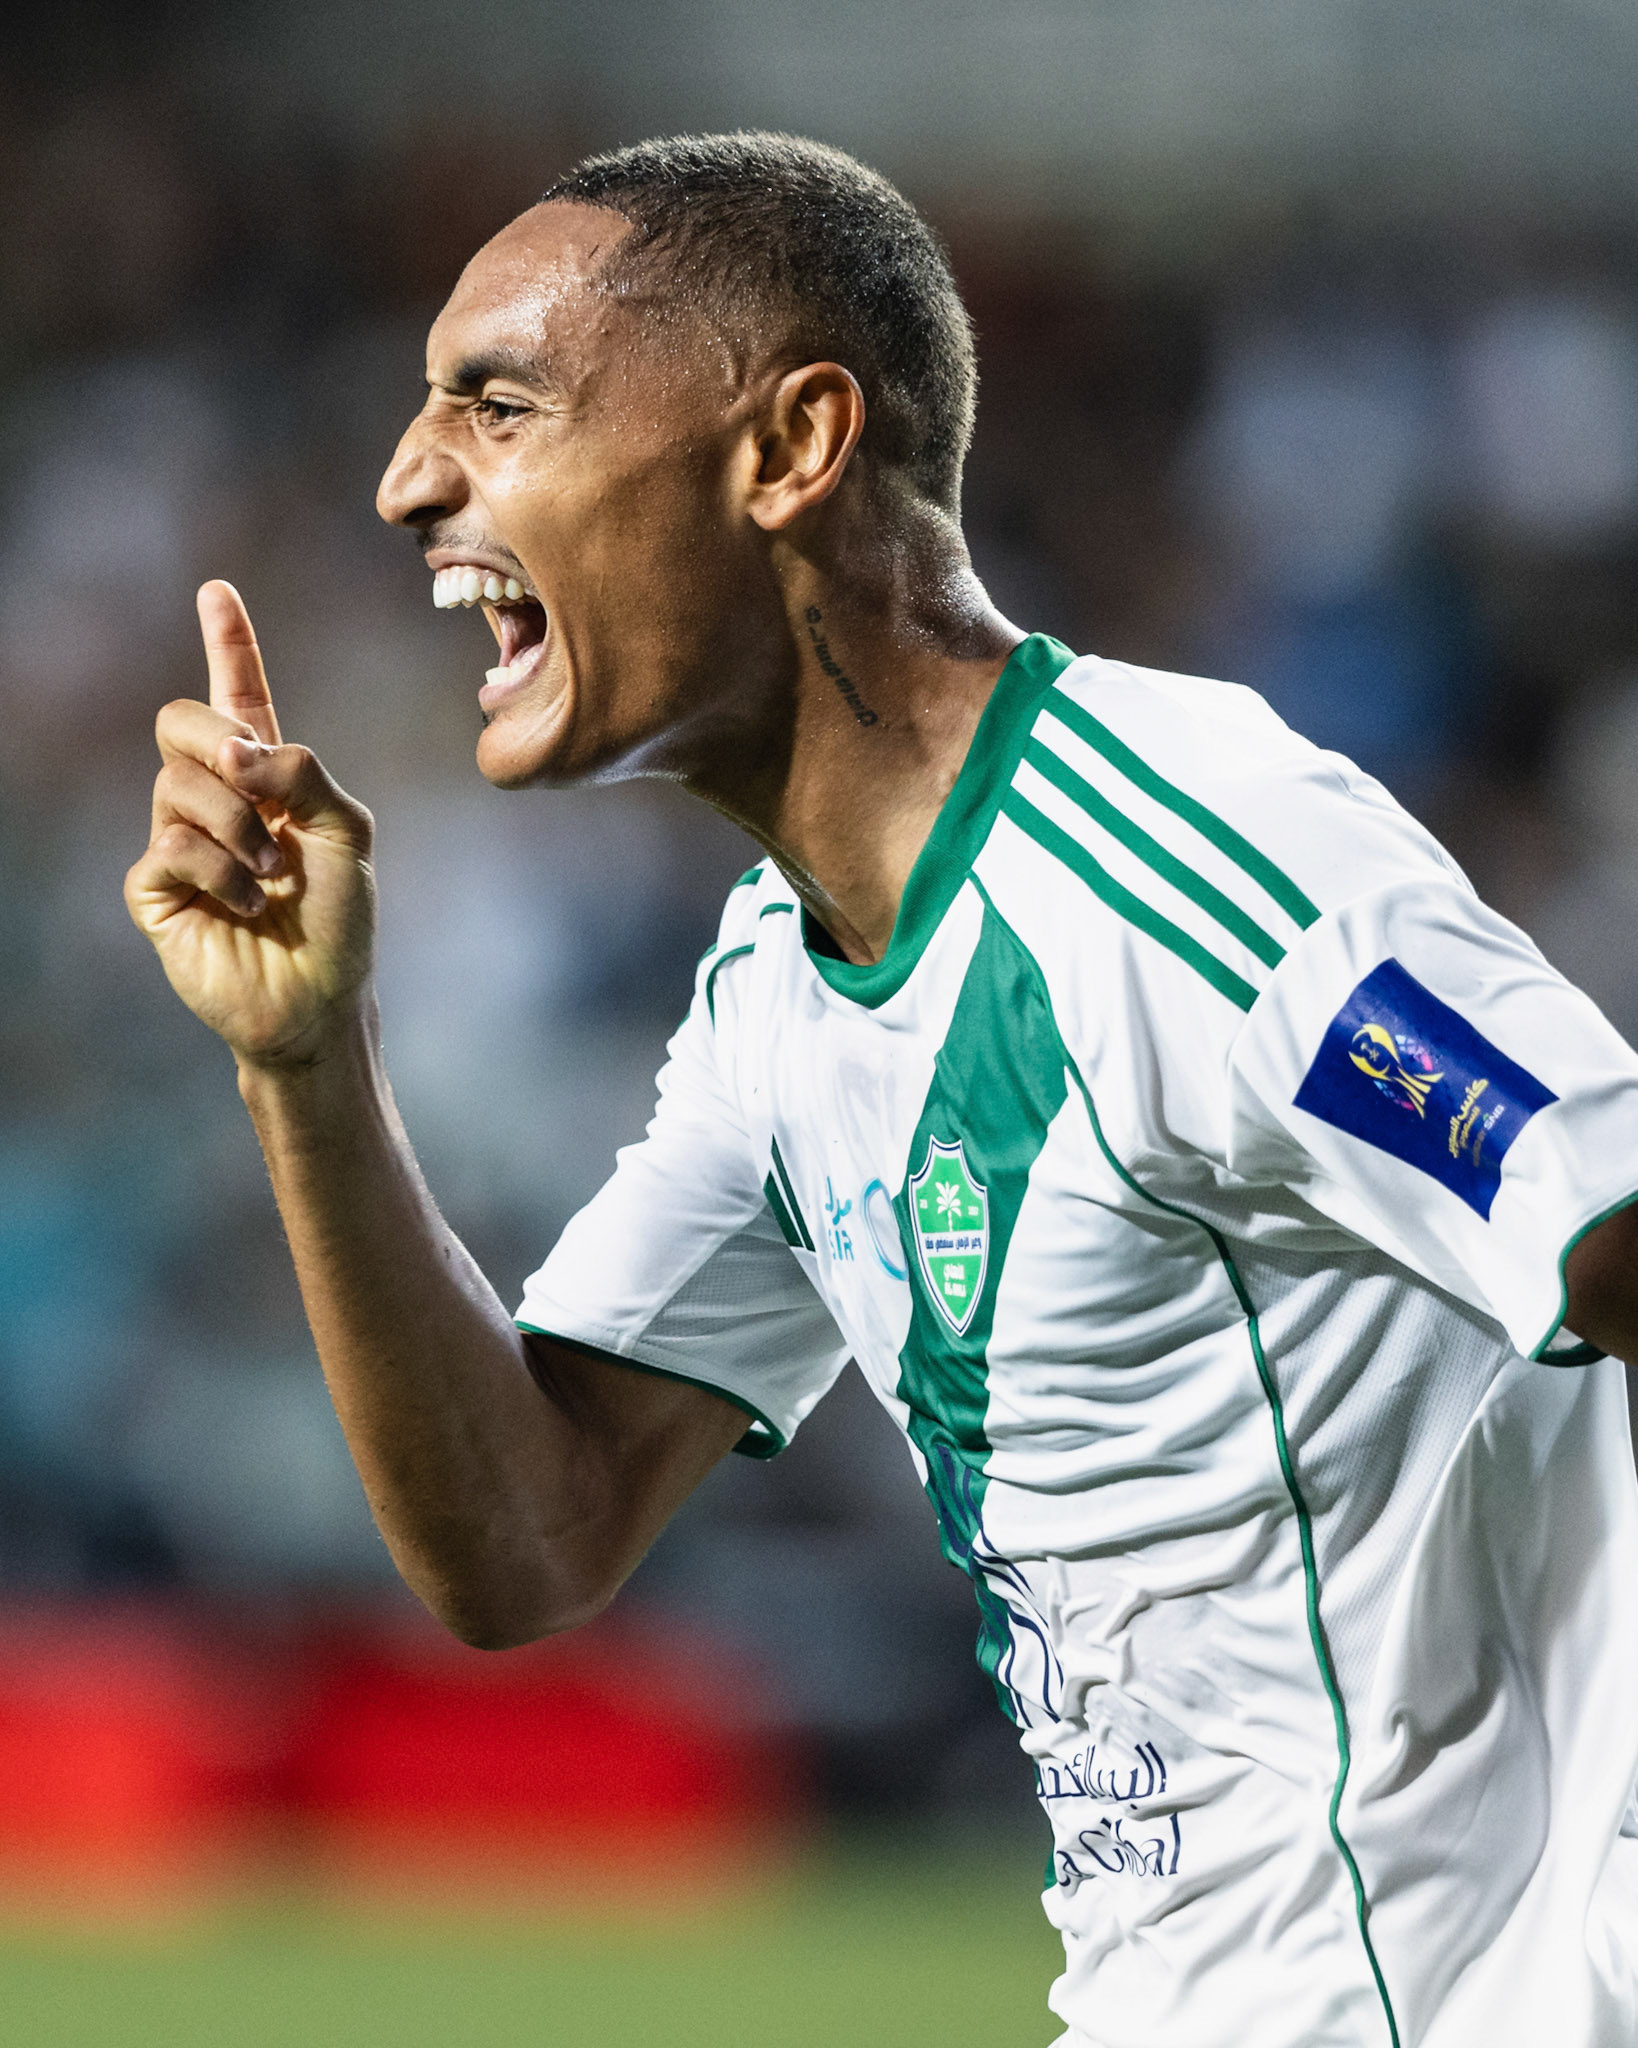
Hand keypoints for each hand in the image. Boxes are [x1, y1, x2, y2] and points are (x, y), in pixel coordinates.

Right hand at [125, 581, 376, 1068]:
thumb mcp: (348, 831)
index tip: (217, 591)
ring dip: (238, 828)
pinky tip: (245, 905)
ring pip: (177, 785)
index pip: (240, 696)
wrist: (318, 999)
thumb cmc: (340, 921)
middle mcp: (217, 799)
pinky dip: (220, 873)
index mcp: (268, 777)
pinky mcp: (155, 888)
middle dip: (219, 746)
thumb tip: (236, 748)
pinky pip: (170, 847)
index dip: (228, 644)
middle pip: (180, 722)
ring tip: (269, 876)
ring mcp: (180, 840)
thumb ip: (303, 771)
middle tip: (259, 795)